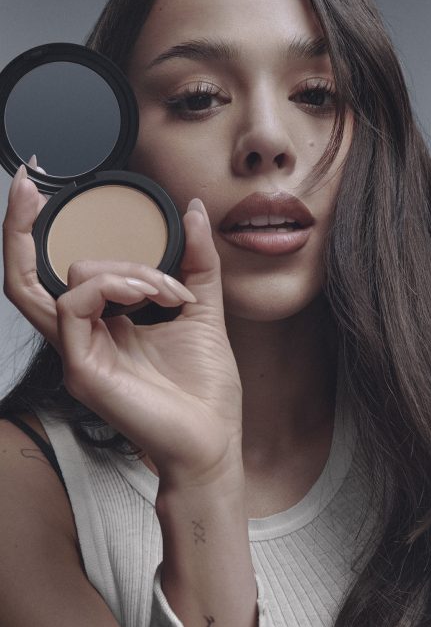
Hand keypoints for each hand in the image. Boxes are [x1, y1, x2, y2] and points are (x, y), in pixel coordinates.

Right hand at [3, 166, 242, 489]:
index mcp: (103, 322)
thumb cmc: (204, 387)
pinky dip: (114, 285)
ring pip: (63, 283)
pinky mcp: (82, 368)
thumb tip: (194, 210)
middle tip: (31, 185)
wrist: (213, 441)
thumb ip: (196, 260)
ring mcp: (77, 352)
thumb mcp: (203, 308)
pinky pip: (76, 305)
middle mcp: (81, 335)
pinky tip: (151, 295)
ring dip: (123, 268)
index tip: (37, 187)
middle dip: (21, 227)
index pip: (54, 273)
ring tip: (165, 289)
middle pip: (25, 276)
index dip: (33, 231)